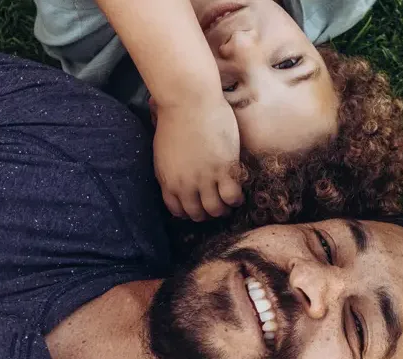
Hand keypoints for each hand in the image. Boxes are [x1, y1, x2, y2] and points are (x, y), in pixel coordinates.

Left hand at [153, 98, 244, 220]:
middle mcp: (185, 184)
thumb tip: (177, 178)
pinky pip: (232, 197)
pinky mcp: (224, 169)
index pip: (178, 210)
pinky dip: (236, 199)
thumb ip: (169, 170)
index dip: (189, 211)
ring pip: (217, 210)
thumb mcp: (163, 151)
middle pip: (198, 214)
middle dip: (207, 213)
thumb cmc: (175, 117)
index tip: (198, 206)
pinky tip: (239, 191)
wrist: (188, 100)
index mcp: (168, 180)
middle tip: (217, 205)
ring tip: (229, 201)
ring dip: (224, 209)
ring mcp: (205, 178)